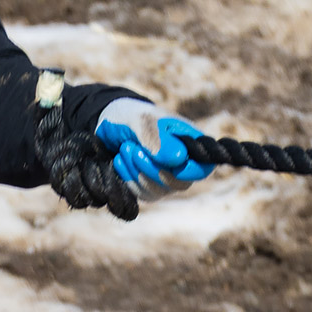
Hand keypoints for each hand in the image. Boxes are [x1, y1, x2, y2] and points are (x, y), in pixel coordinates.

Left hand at [94, 98, 214, 200]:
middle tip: (130, 147)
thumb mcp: (140, 121)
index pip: (203, 168)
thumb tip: (179, 159)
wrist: (109, 126)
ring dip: (136, 171)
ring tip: (124, 148)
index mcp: (190, 143)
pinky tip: (120, 160)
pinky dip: (128, 178)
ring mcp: (167, 178)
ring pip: (159, 190)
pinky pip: (143, 194)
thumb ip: (157, 138)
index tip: (164, 160)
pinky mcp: (150, 187)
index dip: (188, 171)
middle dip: (151, 168)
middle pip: (179, 184)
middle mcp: (183, 164)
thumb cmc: (130, 117)